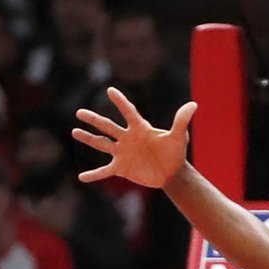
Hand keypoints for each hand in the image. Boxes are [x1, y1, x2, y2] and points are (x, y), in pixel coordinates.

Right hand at [73, 87, 196, 188]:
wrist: (171, 172)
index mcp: (139, 128)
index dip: (120, 102)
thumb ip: (181, 121)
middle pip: (108, 126)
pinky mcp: (122, 168)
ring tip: (74, 131)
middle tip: (79, 112)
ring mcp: (122, 153)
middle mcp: (127, 138)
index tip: (110, 90)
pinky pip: (105, 171)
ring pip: (102, 144)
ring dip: (88, 139)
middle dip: (94, 120)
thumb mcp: (178, 137)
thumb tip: (193, 104)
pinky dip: (94, 175)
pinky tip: (81, 177)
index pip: (128, 112)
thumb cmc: (175, 152)